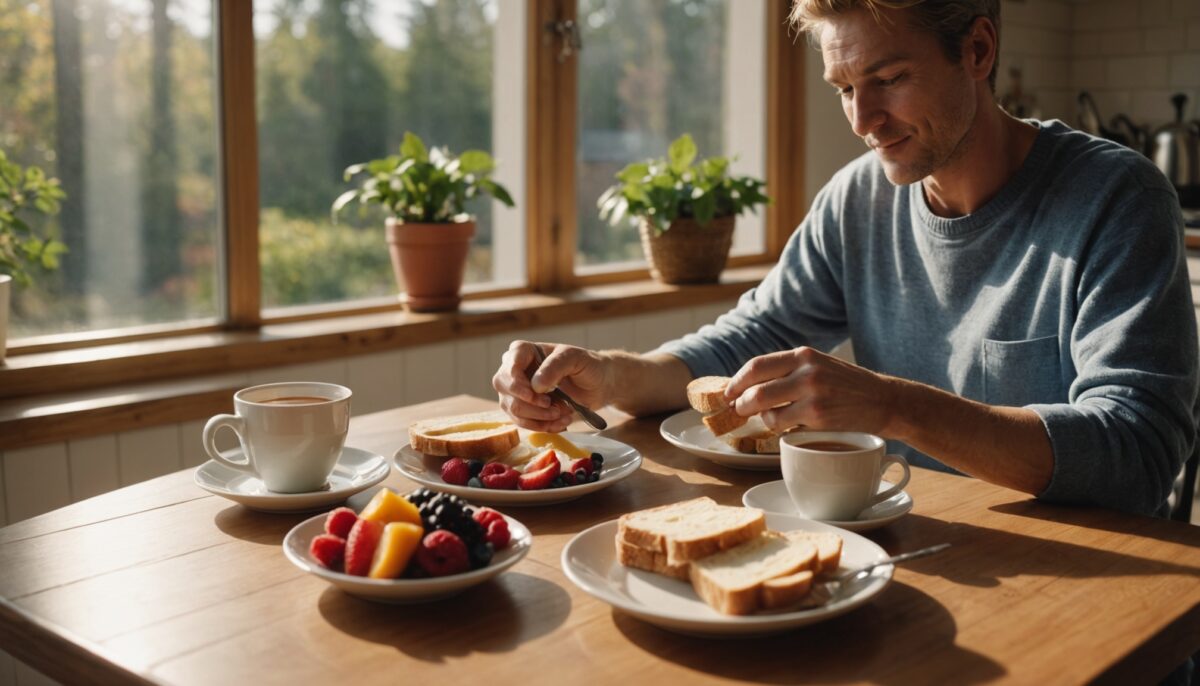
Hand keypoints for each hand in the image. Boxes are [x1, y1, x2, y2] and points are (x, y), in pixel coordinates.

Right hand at [492, 341, 610, 431]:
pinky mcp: (524, 410)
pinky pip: (524, 423)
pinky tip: (561, 422)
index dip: (517, 384)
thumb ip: (556, 366)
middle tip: (553, 407)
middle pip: (506, 390)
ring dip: (539, 418)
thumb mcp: (575, 358)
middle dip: (530, 404)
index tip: (533, 395)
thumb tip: (536, 385)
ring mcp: (516, 392)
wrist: (597, 385)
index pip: (509, 366)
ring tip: (562, 414)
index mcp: (523, 352)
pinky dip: (543, 426)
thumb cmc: (586, 365)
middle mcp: (514, 371)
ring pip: (514, 410)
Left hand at [726, 347, 898, 435]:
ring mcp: (812, 395)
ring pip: (766, 411)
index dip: (737, 381)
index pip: (757, 366)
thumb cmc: (848, 386)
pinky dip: (779, 429)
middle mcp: (806, 371)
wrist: (885, 401)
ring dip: (762, 419)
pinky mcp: (818, 417)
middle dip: (740, 403)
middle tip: (738, 410)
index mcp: (804, 355)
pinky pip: (783, 426)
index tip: (729, 392)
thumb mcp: (819, 366)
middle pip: (755, 389)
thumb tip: (749, 385)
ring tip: (770, 418)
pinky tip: (789, 426)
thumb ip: (789, 371)